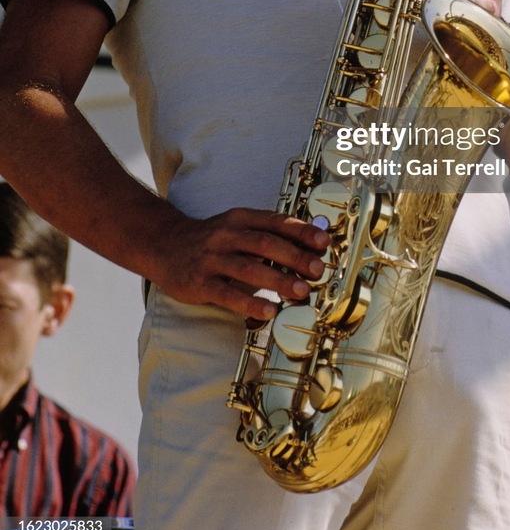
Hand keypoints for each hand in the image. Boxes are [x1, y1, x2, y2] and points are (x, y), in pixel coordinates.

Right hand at [151, 206, 329, 322]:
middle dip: (295, 256)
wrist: (166, 246)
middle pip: (265, 243)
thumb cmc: (213, 240)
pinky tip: (269, 311)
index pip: (275, 222)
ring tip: (301, 291)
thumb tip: (309, 244)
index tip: (323, 242)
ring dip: (278, 280)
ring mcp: (212, 259)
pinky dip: (250, 301)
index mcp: (240, 219)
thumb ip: (268, 234)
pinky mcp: (200, 283)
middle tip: (317, 270)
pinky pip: (227, 294)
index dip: (300, 231)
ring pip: (249, 268)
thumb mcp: (237, 227)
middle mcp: (227, 235)